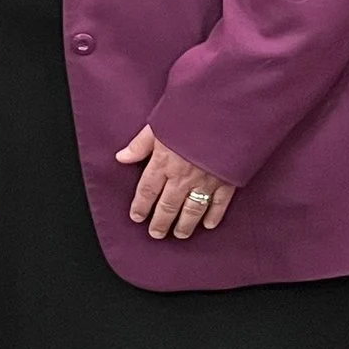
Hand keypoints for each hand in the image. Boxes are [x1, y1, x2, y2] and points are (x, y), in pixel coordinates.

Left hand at [115, 125, 235, 239]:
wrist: (225, 114)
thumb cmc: (190, 115)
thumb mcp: (158, 125)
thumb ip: (140, 145)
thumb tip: (121, 158)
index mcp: (163, 162)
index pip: (147, 190)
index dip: (140, 206)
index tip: (136, 217)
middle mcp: (182, 176)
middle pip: (168, 205)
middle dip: (161, 221)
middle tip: (156, 234)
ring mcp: (205, 181)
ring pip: (192, 209)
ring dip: (184, 224)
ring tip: (179, 235)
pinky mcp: (227, 181)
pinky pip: (219, 204)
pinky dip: (214, 216)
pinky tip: (208, 225)